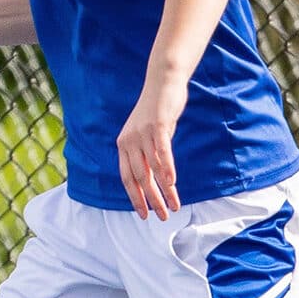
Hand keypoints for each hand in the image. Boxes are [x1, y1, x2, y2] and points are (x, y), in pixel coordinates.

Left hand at [116, 74, 189, 219]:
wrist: (162, 81)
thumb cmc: (157, 110)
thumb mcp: (147, 134)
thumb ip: (148, 153)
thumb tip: (156, 176)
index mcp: (124, 145)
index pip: (127, 178)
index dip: (136, 198)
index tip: (145, 215)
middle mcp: (129, 141)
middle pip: (139, 179)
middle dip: (152, 201)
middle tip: (163, 217)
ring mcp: (142, 134)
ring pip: (152, 170)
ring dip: (165, 191)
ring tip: (174, 205)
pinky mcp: (156, 126)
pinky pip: (161, 152)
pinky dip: (167, 169)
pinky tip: (173, 183)